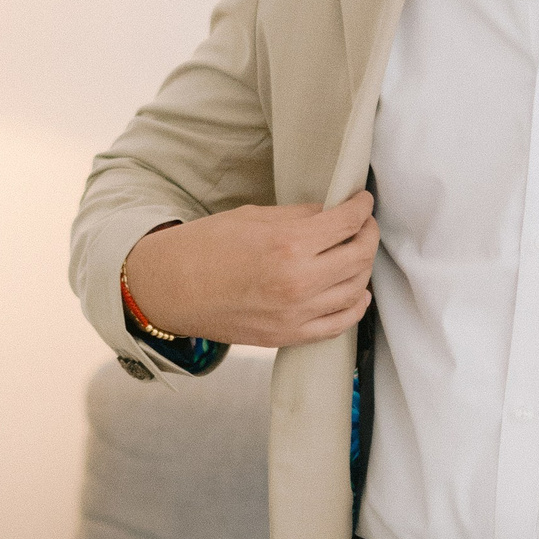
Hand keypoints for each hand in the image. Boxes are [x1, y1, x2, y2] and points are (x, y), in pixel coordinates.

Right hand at [122, 191, 378, 347]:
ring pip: (356, 289)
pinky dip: (355, 306)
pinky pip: (339, 324)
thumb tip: (333, 212)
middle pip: (360, 256)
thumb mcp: (254, 217)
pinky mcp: (289, 336)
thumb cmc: (205, 246)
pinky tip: (357, 292)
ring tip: (356, 252)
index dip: (362, 207)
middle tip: (363, 224)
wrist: (170, 289)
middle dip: (368, 234)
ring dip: (363, 267)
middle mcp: (299, 282)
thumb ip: (300, 216)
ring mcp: (296, 315)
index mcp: (289, 245)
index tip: (363, 201)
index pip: (347, 223)